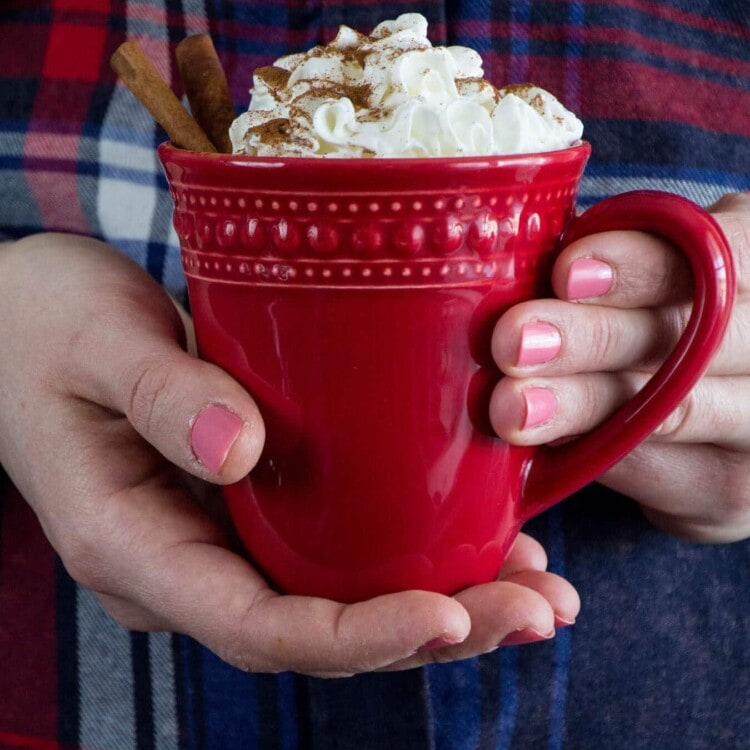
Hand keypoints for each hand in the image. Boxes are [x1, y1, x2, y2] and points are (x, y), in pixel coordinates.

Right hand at [0, 233, 578, 675]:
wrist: (23, 322)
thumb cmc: (45, 327)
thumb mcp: (94, 345)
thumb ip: (161, 396)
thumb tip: (241, 449)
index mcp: (137, 546)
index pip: (260, 626)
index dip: (357, 634)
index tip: (451, 612)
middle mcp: (188, 561)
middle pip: (322, 627)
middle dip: (437, 628)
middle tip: (539, 608)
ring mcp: (223, 536)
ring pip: (343, 595)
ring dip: (447, 599)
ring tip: (543, 588)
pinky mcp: (253, 500)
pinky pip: (339, 544)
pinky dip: (417, 550)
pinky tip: (489, 535)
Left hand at [490, 192, 749, 542]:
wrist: (716, 416)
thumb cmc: (672, 317)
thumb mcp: (666, 272)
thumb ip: (626, 262)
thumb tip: (532, 265)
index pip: (718, 259)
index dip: (639, 265)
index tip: (563, 272)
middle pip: (695, 340)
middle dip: (593, 338)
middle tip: (512, 342)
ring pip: (672, 412)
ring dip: (581, 405)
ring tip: (511, 404)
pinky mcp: (730, 494)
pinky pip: (653, 472)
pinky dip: (587, 451)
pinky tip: (536, 439)